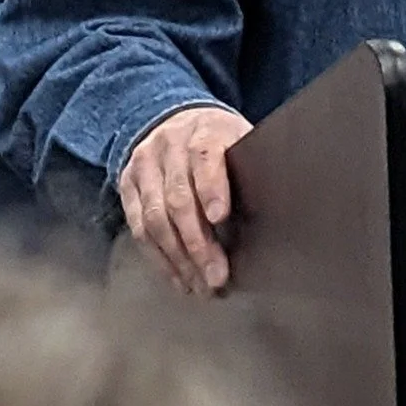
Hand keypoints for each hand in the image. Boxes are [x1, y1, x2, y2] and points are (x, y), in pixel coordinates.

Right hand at [118, 104, 252, 293]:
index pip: (205, 157)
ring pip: (155, 219)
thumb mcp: (238, 137)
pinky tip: (179, 278)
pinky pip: (139, 229)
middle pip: (178, 198)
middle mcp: (169, 145)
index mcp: (204, 130)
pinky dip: (159, 259)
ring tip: (199, 286)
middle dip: (197, 243)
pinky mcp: (127, 185)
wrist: (174, 119)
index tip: (220, 217)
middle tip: (216, 277)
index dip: (212, 188)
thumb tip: (278, 202)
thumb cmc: (218, 139)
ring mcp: (144, 165)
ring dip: (178, 259)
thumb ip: (249, 165)